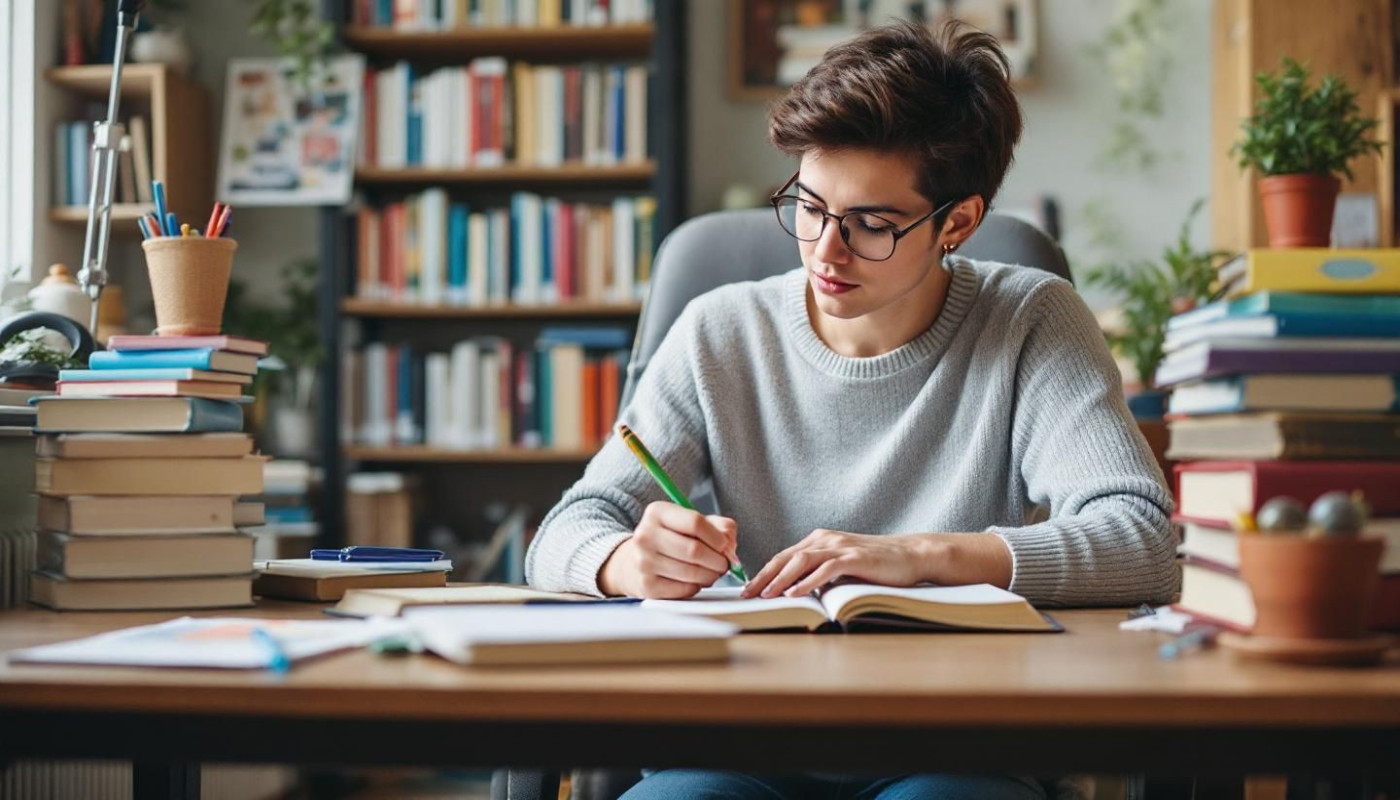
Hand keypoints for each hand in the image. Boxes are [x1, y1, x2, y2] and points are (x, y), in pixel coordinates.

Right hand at [597, 502, 737, 598]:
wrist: (632, 562)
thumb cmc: (670, 540)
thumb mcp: (689, 523)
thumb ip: (717, 526)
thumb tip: (730, 544)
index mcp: (657, 512)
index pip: (695, 522)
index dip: (717, 537)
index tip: (726, 545)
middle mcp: (646, 535)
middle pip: (694, 550)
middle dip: (718, 560)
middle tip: (724, 564)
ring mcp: (644, 561)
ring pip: (692, 572)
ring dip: (711, 575)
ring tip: (713, 572)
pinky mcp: (647, 586)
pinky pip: (685, 589)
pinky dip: (697, 586)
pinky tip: (696, 580)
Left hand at [741, 529, 932, 598]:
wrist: (910, 555)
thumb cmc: (876, 565)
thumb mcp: (841, 567)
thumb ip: (820, 573)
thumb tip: (795, 590)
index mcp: (819, 540)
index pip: (783, 557)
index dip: (763, 573)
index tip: (748, 590)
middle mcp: (825, 539)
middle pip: (785, 557)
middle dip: (763, 577)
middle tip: (747, 595)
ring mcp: (840, 547)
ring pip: (801, 561)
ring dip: (780, 579)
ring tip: (766, 595)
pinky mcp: (854, 557)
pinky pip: (825, 569)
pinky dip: (808, 581)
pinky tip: (795, 593)